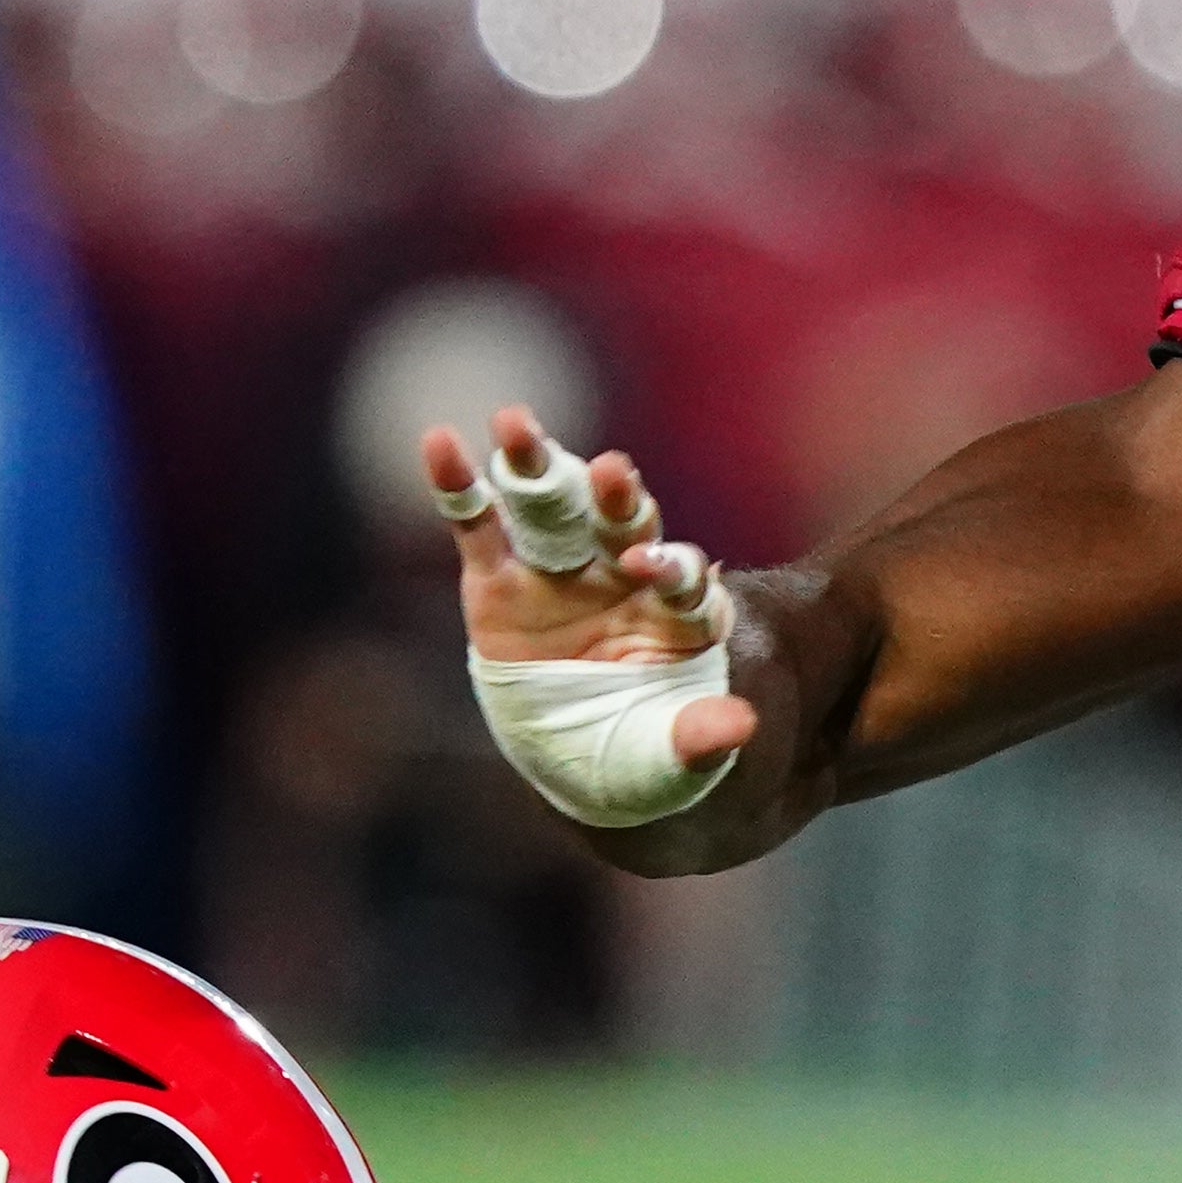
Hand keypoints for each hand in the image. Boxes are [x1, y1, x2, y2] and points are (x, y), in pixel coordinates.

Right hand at [427, 410, 755, 774]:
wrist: (578, 761)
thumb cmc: (637, 755)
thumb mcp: (671, 759)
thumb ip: (701, 738)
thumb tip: (741, 727)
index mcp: (676, 613)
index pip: (681, 578)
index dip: (668, 570)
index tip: (649, 568)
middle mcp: (622, 575)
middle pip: (624, 523)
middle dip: (617, 496)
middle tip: (612, 470)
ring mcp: (560, 572)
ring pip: (553, 504)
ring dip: (536, 461)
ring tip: (513, 421)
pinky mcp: (498, 581)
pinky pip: (478, 524)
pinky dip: (459, 484)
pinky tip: (440, 442)